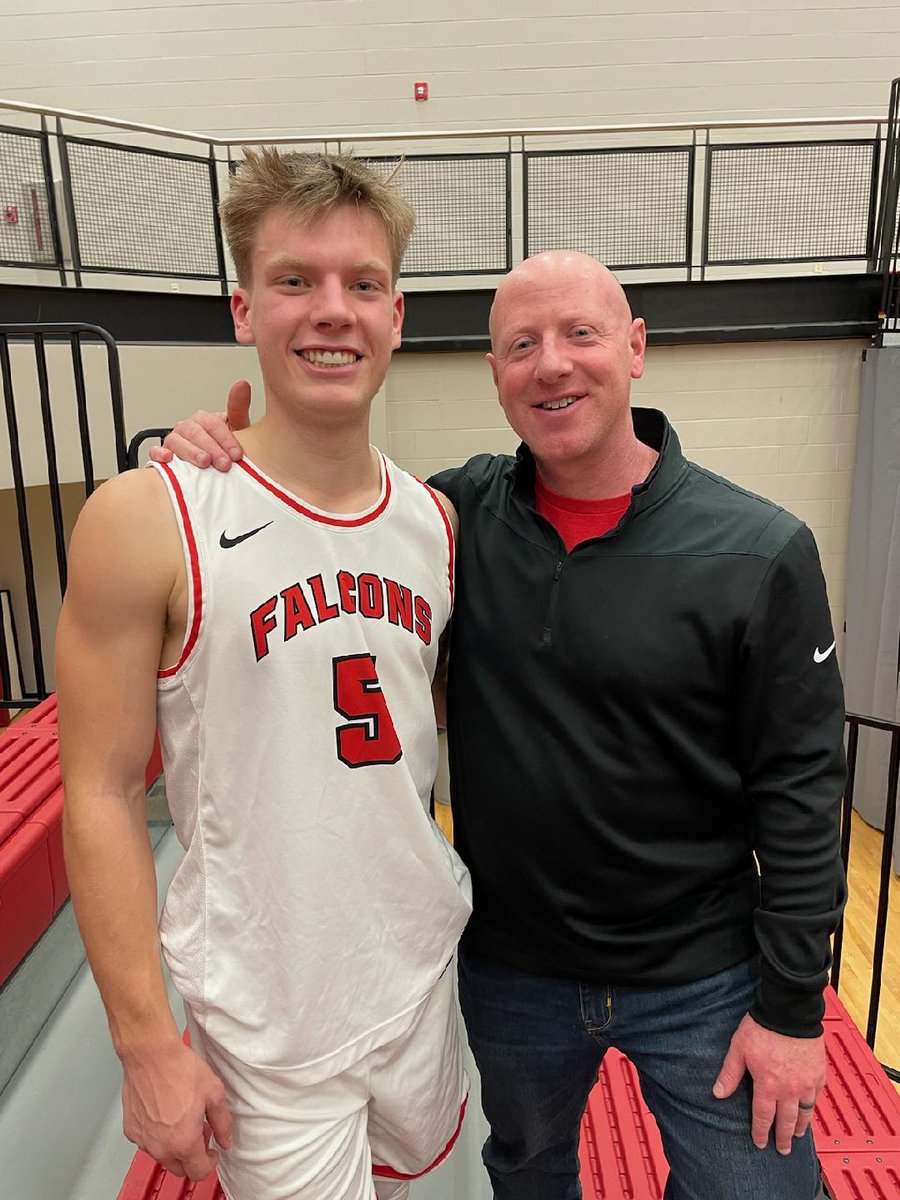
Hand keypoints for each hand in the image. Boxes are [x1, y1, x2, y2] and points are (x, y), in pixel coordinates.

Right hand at [121, 1039, 232, 1179]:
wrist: (150, 1054)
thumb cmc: (180, 1069)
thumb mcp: (214, 1093)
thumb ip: (222, 1122)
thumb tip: (225, 1139)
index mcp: (183, 1142)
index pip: (198, 1172)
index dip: (210, 1163)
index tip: (212, 1151)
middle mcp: (160, 1147)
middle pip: (179, 1169)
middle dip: (193, 1156)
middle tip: (199, 1131)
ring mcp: (143, 1140)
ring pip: (162, 1155)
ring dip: (174, 1146)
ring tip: (182, 1118)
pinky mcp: (131, 1130)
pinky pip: (148, 1141)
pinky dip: (158, 1135)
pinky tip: (165, 1112)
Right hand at [149, 380, 251, 469]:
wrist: (217, 467)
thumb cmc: (225, 449)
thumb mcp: (236, 430)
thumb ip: (238, 408)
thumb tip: (242, 384)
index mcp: (204, 420)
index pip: (213, 423)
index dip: (226, 438)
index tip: (237, 454)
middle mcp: (187, 428)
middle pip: (195, 432)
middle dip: (211, 448)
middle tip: (224, 463)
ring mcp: (175, 440)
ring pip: (177, 441)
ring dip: (191, 452)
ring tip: (204, 462)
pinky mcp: (163, 454)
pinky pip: (155, 451)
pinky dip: (160, 454)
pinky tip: (169, 458)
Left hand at [713, 1013, 824, 1153]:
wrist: (789, 1013)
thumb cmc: (763, 1028)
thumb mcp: (739, 1049)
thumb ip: (730, 1073)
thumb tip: (718, 1093)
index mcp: (768, 1086)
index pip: (763, 1117)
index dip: (761, 1132)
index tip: (760, 1143)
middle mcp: (789, 1090)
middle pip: (787, 1121)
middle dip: (783, 1137)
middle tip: (783, 1150)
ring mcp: (806, 1083)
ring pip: (805, 1113)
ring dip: (801, 1126)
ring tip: (798, 1135)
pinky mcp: (818, 1073)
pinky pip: (817, 1096)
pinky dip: (813, 1107)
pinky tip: (810, 1109)